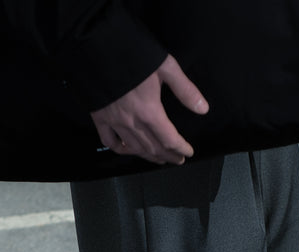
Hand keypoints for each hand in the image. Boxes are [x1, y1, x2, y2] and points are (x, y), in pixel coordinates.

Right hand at [90, 55, 208, 165]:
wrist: (95, 45)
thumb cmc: (133, 53)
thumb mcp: (165, 66)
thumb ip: (185, 90)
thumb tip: (203, 109)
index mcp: (150, 112)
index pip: (169, 139)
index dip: (181, 148)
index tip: (189, 152)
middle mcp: (132, 122)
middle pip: (154, 148)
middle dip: (168, 156)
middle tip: (178, 160)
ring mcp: (114, 122)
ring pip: (134, 148)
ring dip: (149, 157)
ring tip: (160, 159)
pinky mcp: (99, 118)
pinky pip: (109, 141)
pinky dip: (120, 150)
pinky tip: (128, 150)